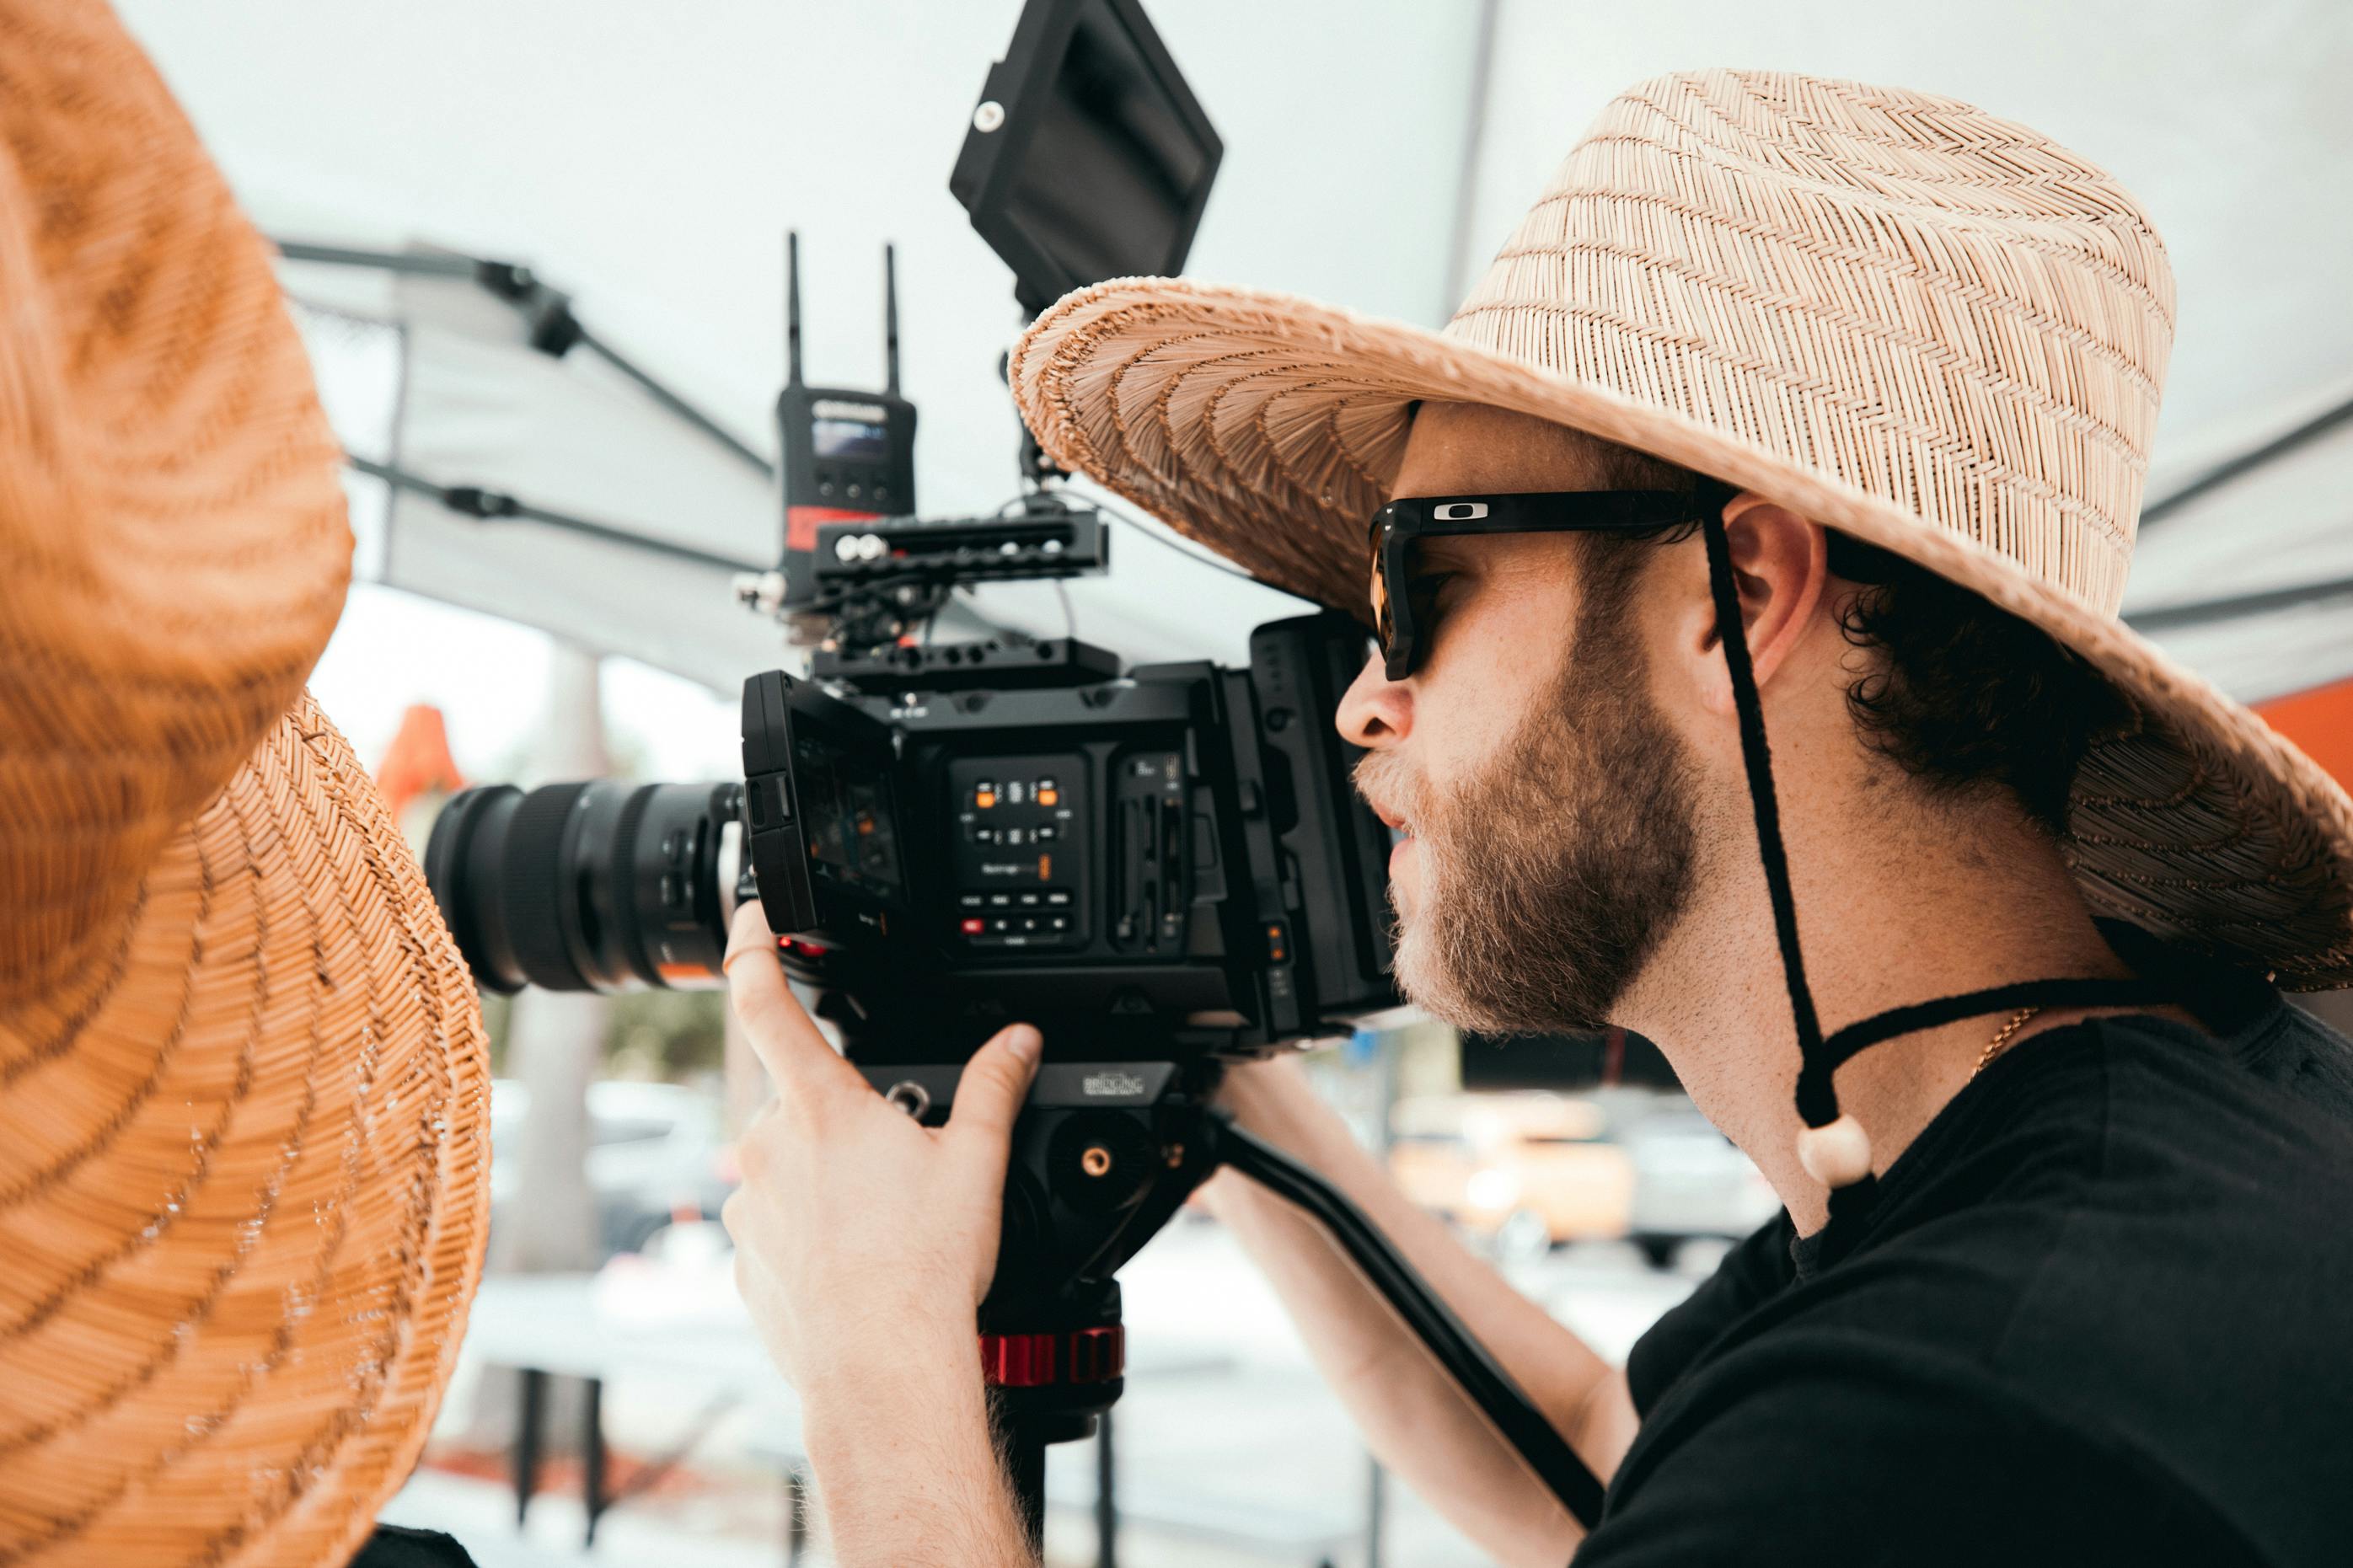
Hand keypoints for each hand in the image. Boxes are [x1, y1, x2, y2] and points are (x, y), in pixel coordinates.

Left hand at [719, 902, 1042, 1392]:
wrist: (883, 1368)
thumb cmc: (924, 1267)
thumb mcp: (976, 1160)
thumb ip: (994, 1085)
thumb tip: (1017, 1040)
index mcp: (821, 1106)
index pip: (766, 1001)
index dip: (754, 946)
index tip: (754, 916)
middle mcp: (770, 1147)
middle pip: (799, 1102)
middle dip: (845, 1119)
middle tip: (901, 1163)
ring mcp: (750, 1207)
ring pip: (789, 1169)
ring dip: (829, 1181)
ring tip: (888, 1227)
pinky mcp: (744, 1262)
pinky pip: (779, 1229)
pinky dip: (814, 1237)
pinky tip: (861, 1266)